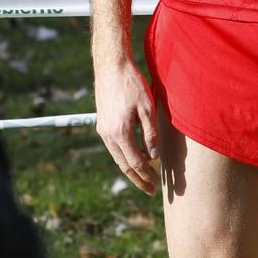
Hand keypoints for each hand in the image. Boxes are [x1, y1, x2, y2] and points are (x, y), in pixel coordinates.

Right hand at [94, 54, 160, 194]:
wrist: (111, 67)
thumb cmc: (132, 84)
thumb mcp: (147, 107)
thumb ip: (150, 133)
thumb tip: (154, 155)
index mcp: (120, 132)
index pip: (135, 162)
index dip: (146, 175)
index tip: (155, 185)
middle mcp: (108, 135)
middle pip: (123, 165)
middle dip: (137, 179)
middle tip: (150, 190)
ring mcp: (103, 130)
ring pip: (117, 157)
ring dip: (130, 169)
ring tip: (143, 177)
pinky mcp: (102, 124)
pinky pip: (114, 147)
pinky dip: (124, 156)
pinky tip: (135, 157)